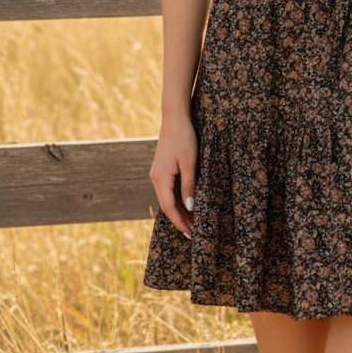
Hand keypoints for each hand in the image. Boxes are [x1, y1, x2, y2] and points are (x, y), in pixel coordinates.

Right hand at [149, 113, 197, 238]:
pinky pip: (169, 190)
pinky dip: (178, 200)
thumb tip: (190, 208)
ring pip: (168, 199)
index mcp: (160, 178)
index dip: (180, 223)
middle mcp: (156, 178)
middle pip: (167, 206)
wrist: (175, 118)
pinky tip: (188, 205)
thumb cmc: (184, 138)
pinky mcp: (162, 169)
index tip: (191, 234)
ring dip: (180, 211)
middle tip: (195, 233)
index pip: (169, 208)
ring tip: (194, 222)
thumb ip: (189, 186)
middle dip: (180, 220)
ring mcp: (157, 174)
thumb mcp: (190, 163)